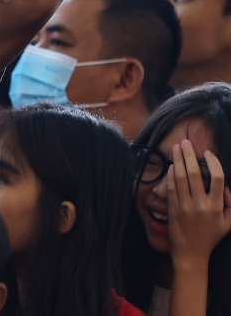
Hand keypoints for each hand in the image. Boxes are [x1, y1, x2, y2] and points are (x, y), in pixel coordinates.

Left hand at [167, 140, 230, 267]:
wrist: (191, 254)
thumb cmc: (211, 237)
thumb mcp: (228, 223)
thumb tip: (226, 187)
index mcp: (216, 207)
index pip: (217, 179)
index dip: (213, 163)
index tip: (208, 153)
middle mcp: (200, 204)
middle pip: (195, 174)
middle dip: (189, 155)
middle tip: (185, 142)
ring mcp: (184, 206)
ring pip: (180, 178)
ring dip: (177, 161)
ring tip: (175, 148)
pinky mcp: (172, 209)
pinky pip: (171, 188)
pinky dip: (170, 175)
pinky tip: (171, 166)